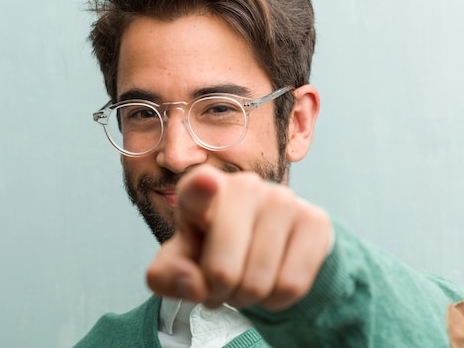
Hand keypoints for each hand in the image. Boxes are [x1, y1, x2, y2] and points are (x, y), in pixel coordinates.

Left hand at [146, 164, 331, 311]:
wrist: (258, 244)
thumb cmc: (208, 249)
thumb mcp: (177, 265)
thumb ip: (168, 277)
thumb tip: (193, 283)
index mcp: (198, 188)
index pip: (198, 187)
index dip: (202, 189)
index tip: (207, 184)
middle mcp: (243, 185)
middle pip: (223, 270)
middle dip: (218, 294)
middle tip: (218, 287)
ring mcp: (282, 199)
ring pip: (259, 282)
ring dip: (247, 298)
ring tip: (242, 283)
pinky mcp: (314, 219)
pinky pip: (292, 284)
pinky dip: (276, 299)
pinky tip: (270, 283)